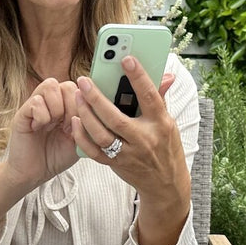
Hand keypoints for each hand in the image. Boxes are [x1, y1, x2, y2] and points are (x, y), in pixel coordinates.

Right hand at [4, 77, 79, 191]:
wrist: (34, 173)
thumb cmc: (55, 157)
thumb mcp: (79, 141)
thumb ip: (88, 124)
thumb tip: (98, 108)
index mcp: (66, 107)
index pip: (80, 89)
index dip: (83, 105)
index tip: (77, 125)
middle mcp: (51, 102)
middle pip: (68, 85)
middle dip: (72, 107)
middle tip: (65, 127)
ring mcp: (36, 105)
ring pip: (51, 85)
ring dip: (56, 108)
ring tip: (51, 125)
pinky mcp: (22, 112)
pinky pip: (36, 101)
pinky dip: (42, 116)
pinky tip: (38, 128)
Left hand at [72, 56, 190, 244]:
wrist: (165, 185)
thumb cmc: (166, 147)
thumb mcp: (169, 123)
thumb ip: (160, 98)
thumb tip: (166, 75)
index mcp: (161, 124)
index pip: (150, 97)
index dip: (139, 77)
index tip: (126, 59)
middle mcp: (144, 140)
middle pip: (117, 118)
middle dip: (98, 98)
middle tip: (83, 80)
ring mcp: (128, 154)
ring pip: (102, 135)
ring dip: (86, 115)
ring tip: (77, 97)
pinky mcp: (116, 165)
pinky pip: (94, 151)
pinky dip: (82, 137)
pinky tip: (76, 120)